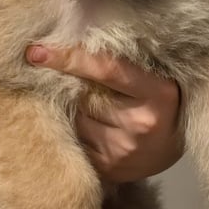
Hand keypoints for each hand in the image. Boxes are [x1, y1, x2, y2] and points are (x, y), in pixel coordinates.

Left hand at [26, 45, 183, 182]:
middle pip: (85, 96)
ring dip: (73, 108)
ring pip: (76, 118)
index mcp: (159, 93)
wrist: (171, 150)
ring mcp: (123, 149)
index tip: (36, 51)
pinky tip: (85, 126)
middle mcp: (141, 123)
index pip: (107, 69)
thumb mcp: (155, 79)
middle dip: (72, 85)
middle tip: (66, 78)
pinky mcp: (108, 167)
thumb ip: (124, 63)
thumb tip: (71, 41)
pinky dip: (73, 130)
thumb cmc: (160, 105)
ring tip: (89, 106)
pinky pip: (75, 141)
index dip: (70, 58)